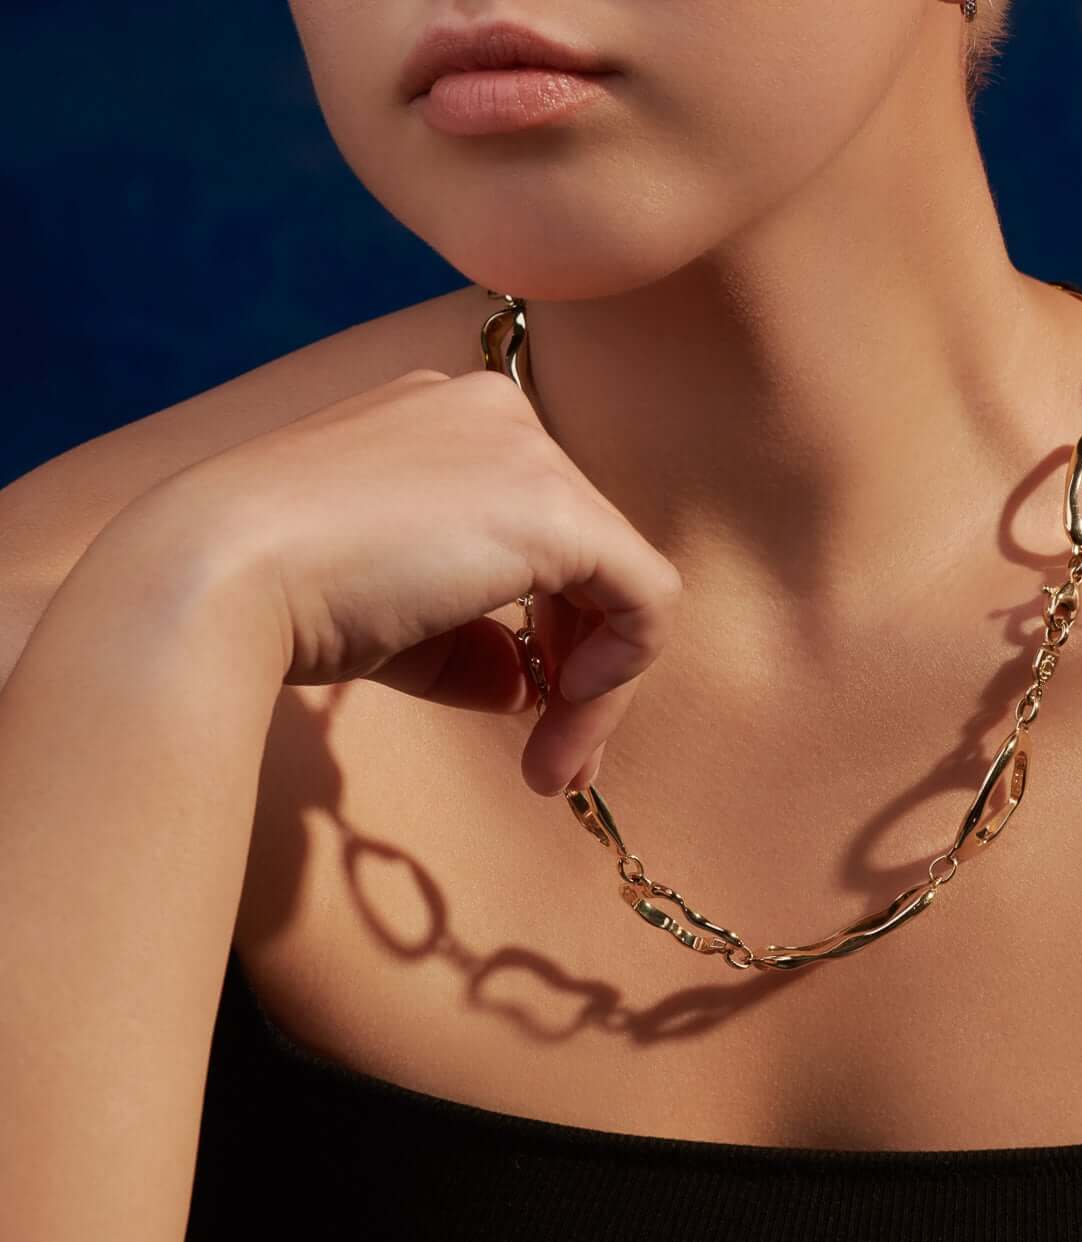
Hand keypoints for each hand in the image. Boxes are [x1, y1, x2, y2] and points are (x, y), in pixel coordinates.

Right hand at [138, 366, 681, 796]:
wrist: (218, 579)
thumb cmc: (282, 597)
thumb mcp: (393, 617)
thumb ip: (471, 641)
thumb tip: (530, 689)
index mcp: (449, 420)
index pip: (537, 531)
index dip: (550, 630)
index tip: (533, 713)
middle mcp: (498, 414)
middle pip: (587, 556)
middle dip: (582, 667)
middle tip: (556, 762)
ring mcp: (530, 451)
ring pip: (620, 582)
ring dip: (598, 689)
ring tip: (553, 768)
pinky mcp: (557, 508)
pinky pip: (643, 598)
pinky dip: (620, 673)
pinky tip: (567, 718)